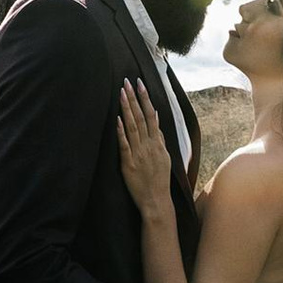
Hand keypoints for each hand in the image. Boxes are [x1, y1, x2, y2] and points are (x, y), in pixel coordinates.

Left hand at [116, 79, 175, 223]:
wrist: (156, 201)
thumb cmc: (159, 180)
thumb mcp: (165, 157)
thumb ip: (160, 138)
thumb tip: (157, 121)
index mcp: (157, 143)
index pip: (151, 115)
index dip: (145, 99)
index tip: (140, 84)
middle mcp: (149, 145)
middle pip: (141, 117)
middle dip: (134, 98)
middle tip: (128, 81)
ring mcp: (139, 154)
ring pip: (133, 127)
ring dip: (127, 109)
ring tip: (121, 93)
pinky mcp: (129, 164)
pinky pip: (125, 145)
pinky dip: (121, 132)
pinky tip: (118, 119)